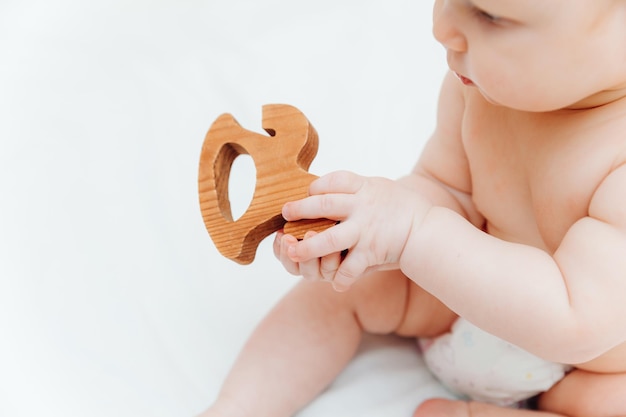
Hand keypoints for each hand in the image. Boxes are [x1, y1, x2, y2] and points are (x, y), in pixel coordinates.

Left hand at [274, 171, 431, 290]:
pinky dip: (341, 278)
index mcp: (364, 188)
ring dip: (308, 248)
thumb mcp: (378, 187)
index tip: (305, 193)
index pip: (333, 181)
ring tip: (292, 251)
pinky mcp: (371, 252)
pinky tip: (334, 284)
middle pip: (324, 205)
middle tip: (285, 213)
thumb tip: (326, 189)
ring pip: (329, 240)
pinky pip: (350, 268)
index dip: (315, 187)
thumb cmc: (401, 207)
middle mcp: (362, 207)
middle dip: (301, 210)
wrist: (427, 230)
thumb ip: (355, 188)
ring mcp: (365, 231)